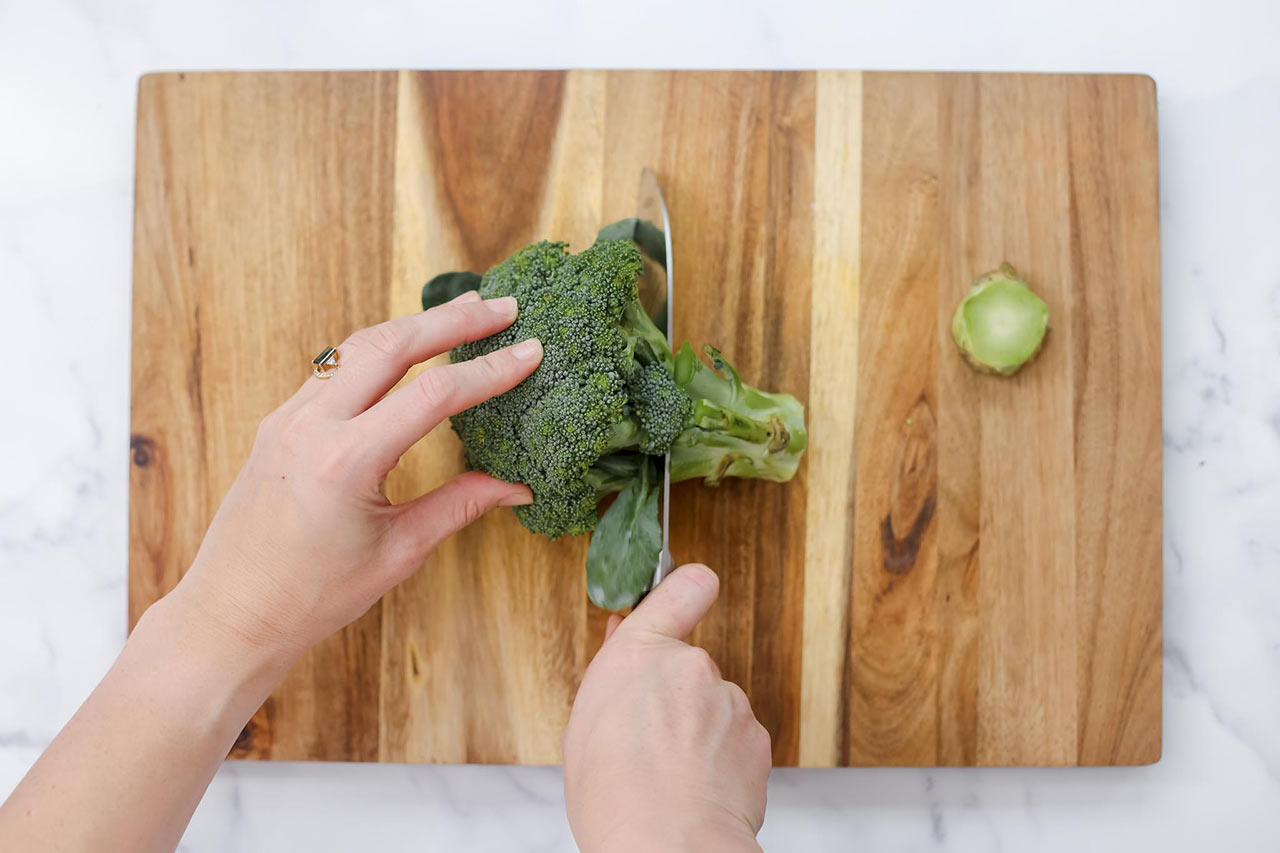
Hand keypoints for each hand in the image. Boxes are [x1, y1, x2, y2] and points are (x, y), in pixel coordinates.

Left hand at [169, 291, 541, 661]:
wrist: (230, 614)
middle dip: (452, 321)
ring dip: (414, 325)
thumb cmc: (313, 596)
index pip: (433, 396)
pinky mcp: (278, 423)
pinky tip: (409, 349)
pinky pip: (335, 369)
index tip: (531, 351)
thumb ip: (460, 506)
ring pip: (358, 346)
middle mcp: (310, 425)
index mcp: (345, 461)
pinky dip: (378, 350)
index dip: (489, 371)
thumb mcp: (399, 552)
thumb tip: (520, 486)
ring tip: (464, 313)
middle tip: (504, 307)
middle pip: (391, 345)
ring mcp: (287, 418)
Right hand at [563, 565, 770, 852]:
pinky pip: (736, 739)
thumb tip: (622, 637)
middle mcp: (690, 665)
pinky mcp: (757, 736)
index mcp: (639, 653)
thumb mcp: (584, 726)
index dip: (689, 585)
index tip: (694, 583)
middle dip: (676, 697)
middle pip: (687, 668)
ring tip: (671, 775)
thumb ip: (612, 674)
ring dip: (699, 731)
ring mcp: (728, 699)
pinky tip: (698, 787)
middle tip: (650, 741)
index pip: (680, 589)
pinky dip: (722, 759)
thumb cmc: (612, 796)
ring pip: (714, 707)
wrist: (665, 845)